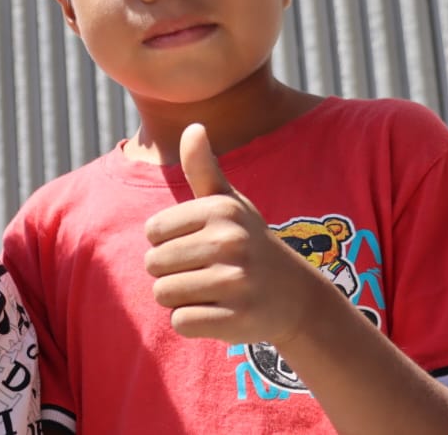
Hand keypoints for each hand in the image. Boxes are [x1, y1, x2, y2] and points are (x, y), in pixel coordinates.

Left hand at [143, 123, 323, 346]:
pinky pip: (180, 322)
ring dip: (181, 298)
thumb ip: (204, 168)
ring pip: (164, 294)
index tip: (199, 245)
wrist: (295, 296)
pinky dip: (193, 322)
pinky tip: (220, 312)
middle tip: (208, 272)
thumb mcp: (230, 204)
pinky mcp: (237, 319)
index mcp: (221, 210)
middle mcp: (229, 242)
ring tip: (213, 291)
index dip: (168, 243)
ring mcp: (235, 282)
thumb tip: (193, 126)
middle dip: (173, 273)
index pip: (152, 232)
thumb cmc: (249, 243)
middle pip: (154, 265)